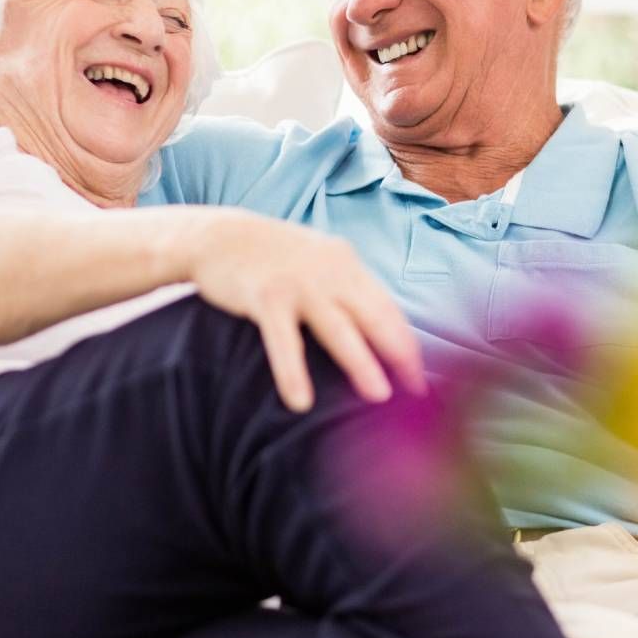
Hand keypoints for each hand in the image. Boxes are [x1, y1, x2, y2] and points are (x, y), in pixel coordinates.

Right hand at [185, 212, 426, 411]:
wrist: (217, 235)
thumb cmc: (270, 257)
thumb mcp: (316, 262)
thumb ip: (344, 288)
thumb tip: (375, 329)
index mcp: (346, 265)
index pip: (388, 308)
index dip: (407, 342)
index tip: (420, 375)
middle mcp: (330, 272)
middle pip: (375, 318)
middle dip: (400, 355)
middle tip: (416, 391)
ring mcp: (298, 284)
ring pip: (338, 329)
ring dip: (361, 363)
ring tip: (378, 396)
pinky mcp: (266, 298)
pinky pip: (284, 341)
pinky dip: (293, 373)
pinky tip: (301, 402)